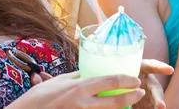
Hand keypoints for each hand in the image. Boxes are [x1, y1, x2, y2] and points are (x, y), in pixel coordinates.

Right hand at [32, 60, 173, 108]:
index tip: (136, 80)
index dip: (126, 80)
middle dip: (131, 97)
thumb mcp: (57, 82)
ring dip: (122, 108)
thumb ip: (75, 78)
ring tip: (130, 104)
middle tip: (140, 92)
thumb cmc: (38, 99)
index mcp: (79, 87)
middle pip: (115, 101)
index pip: (109, 81)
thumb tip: (89, 73)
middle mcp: (83, 103)